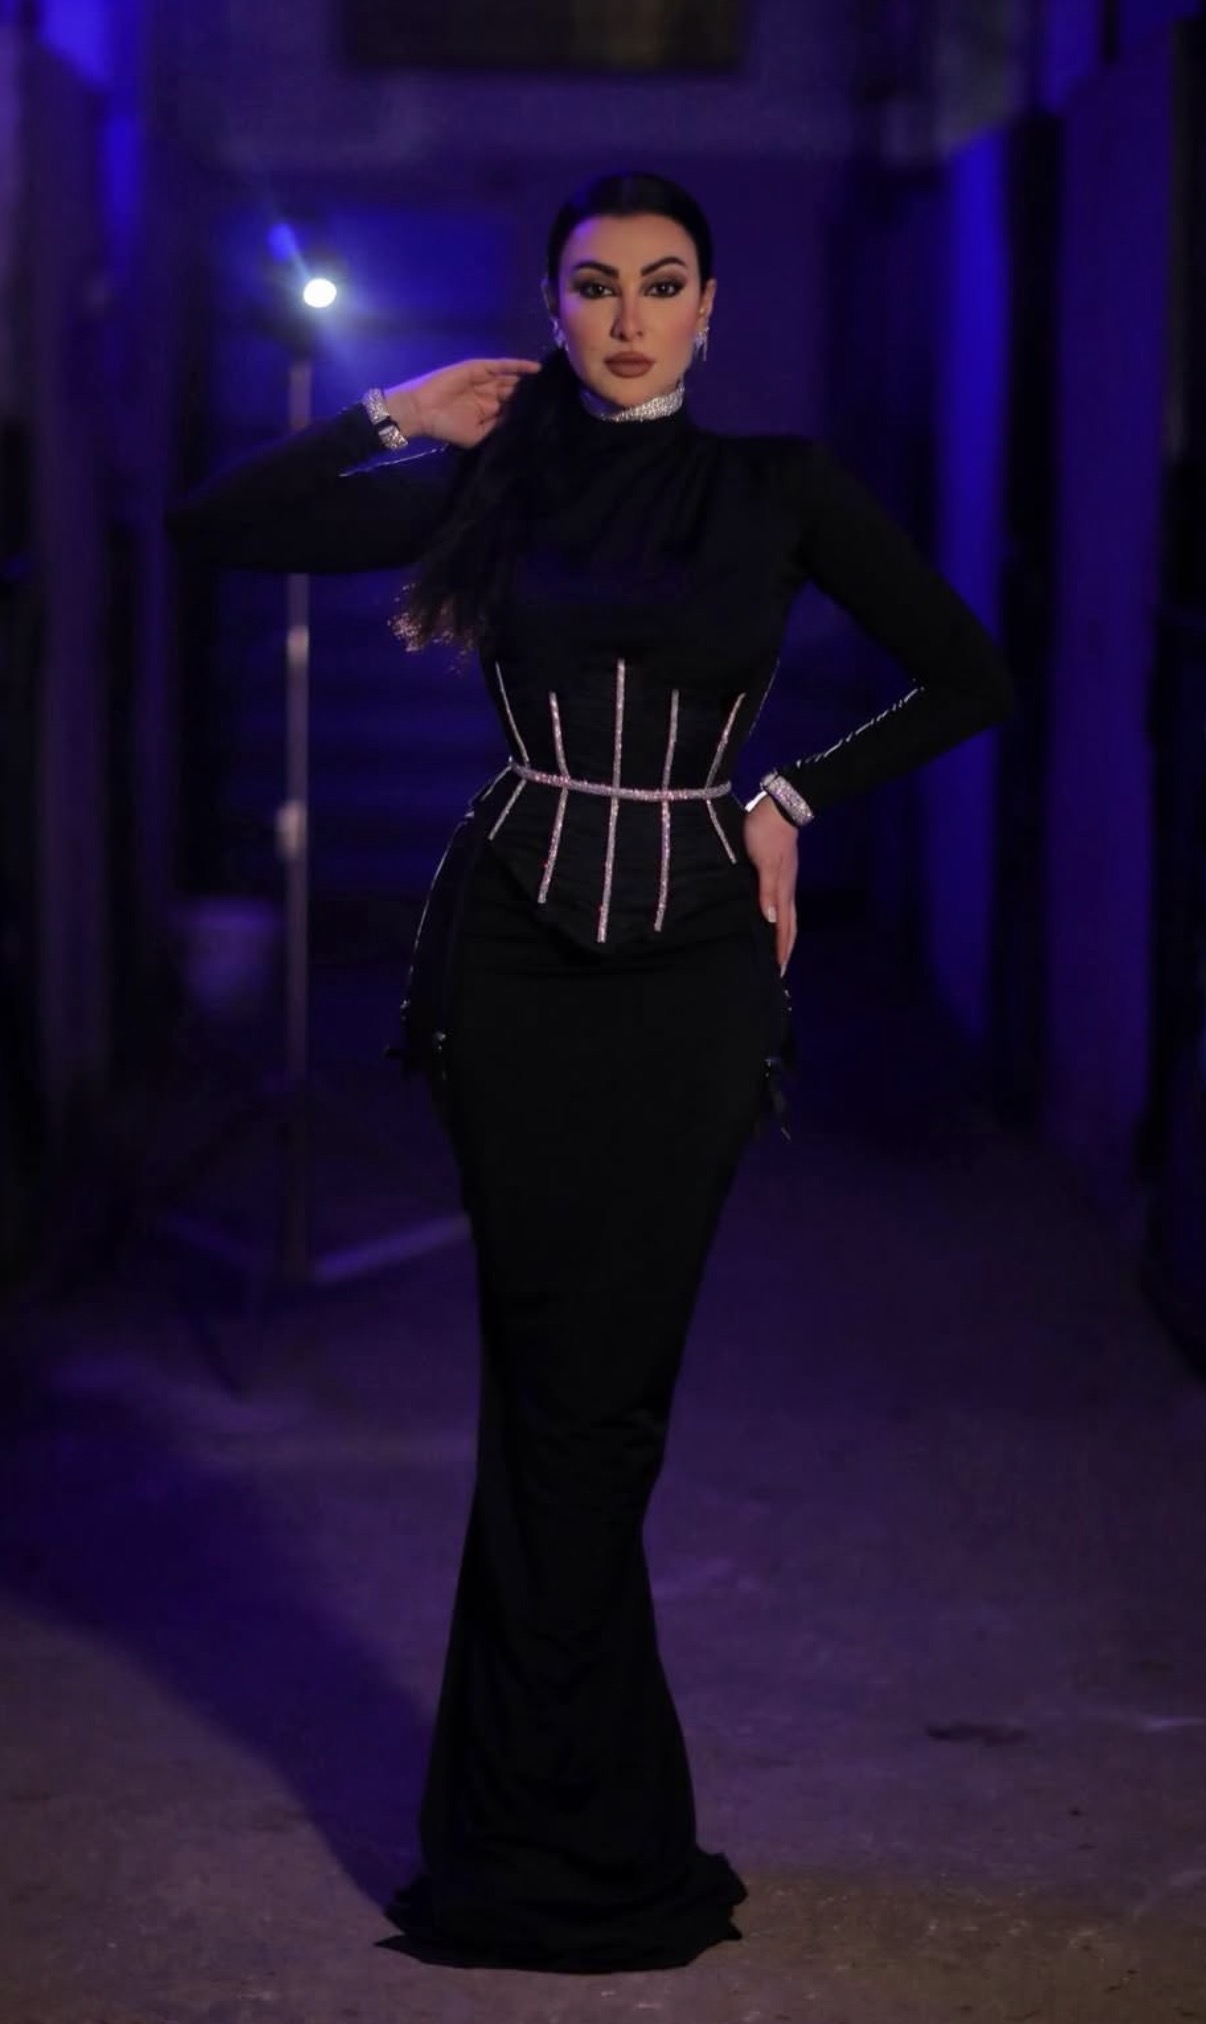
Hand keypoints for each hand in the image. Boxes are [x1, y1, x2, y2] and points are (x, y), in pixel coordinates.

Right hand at [384, 357, 541, 447]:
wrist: (422, 412)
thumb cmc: (446, 427)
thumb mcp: (477, 435)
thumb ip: (498, 427)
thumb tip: (520, 422)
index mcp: (487, 411)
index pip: (512, 408)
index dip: (527, 408)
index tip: (548, 411)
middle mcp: (487, 394)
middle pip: (514, 391)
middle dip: (530, 392)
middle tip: (553, 393)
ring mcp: (483, 380)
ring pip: (510, 378)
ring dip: (527, 379)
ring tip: (548, 380)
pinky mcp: (478, 368)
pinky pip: (501, 366)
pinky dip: (517, 366)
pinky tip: (534, 368)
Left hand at [743, 792, 799, 972]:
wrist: (779, 807)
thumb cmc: (767, 833)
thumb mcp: (765, 862)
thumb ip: (767, 890)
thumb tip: (771, 919)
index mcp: (783, 890)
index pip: (784, 927)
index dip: (781, 950)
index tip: (778, 972)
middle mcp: (786, 889)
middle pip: (790, 925)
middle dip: (785, 949)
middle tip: (779, 970)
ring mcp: (785, 881)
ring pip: (787, 915)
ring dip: (782, 935)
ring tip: (776, 951)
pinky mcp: (780, 872)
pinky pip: (780, 903)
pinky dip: (778, 918)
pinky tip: (770, 919)